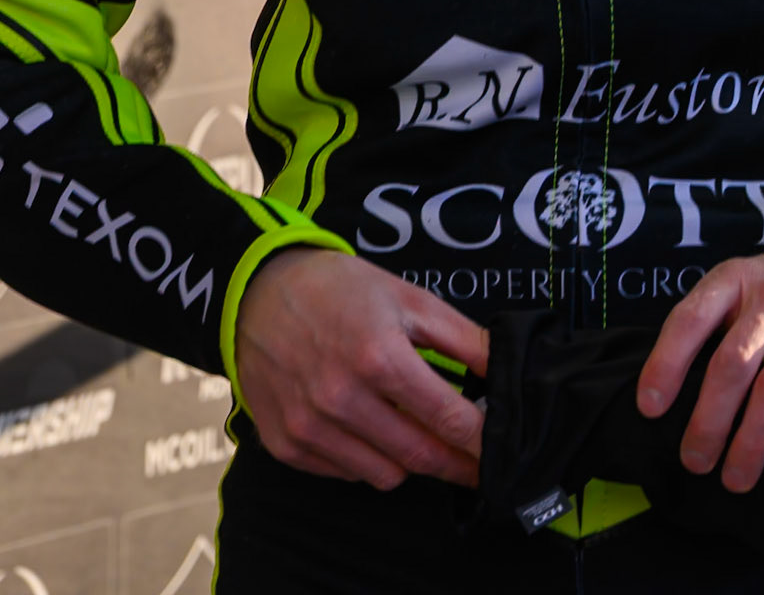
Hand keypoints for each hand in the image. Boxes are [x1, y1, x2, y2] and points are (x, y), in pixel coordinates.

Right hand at [234, 248, 488, 490]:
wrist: (258, 293)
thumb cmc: (339, 289)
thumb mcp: (406, 297)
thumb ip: (461, 337)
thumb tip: (505, 368)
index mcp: (379, 357)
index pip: (447, 418)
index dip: (482, 441)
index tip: (503, 451)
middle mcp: (341, 400)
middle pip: (420, 456)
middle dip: (456, 464)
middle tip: (476, 464)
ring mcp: (310, 427)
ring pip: (385, 475)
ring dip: (410, 461)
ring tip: (415, 432)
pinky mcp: (286, 445)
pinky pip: (346, 473)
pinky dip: (366, 459)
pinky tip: (370, 429)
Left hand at [635, 240, 763, 494]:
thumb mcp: (746, 287)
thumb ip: (714, 324)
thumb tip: (667, 391)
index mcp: (738, 279)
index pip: (691, 318)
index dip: (666, 363)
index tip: (650, 409)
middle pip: (734, 360)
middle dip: (710, 418)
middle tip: (694, 461)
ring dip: (754, 439)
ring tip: (736, 479)